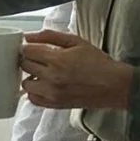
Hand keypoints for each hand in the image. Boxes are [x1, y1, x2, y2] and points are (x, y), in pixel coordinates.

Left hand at [19, 30, 133, 109]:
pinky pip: (32, 99)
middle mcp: (52, 78)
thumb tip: (28, 36)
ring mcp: (52, 93)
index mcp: (58, 60)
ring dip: (30, 77)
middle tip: (40, 59)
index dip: (29, 47)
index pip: (27, 51)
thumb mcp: (77, 42)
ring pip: (25, 83)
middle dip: (30, 60)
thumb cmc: (98, 63)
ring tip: (42, 73)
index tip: (34, 48)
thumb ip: (50, 36)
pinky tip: (44, 85)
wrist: (115, 85)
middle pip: (24, 65)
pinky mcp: (54, 105)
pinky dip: (34, 92)